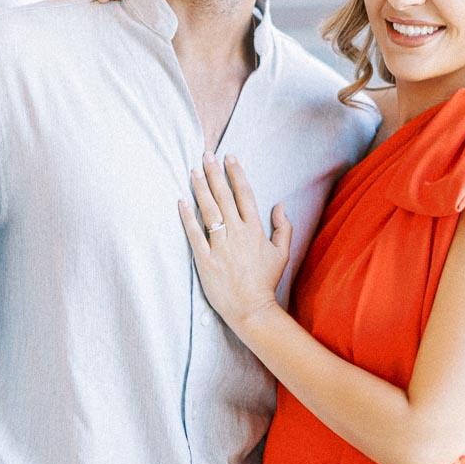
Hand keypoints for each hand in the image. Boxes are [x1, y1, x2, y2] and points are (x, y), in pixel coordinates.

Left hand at [178, 154, 290, 333]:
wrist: (252, 309)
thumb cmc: (266, 282)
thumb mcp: (282, 253)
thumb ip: (283, 227)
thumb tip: (279, 205)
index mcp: (254, 229)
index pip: (244, 194)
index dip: (236, 174)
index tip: (229, 157)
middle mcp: (236, 233)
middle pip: (224, 196)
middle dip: (214, 173)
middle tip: (206, 155)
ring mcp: (220, 246)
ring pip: (209, 210)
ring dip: (200, 188)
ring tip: (193, 171)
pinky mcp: (205, 259)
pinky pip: (194, 234)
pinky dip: (187, 217)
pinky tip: (181, 201)